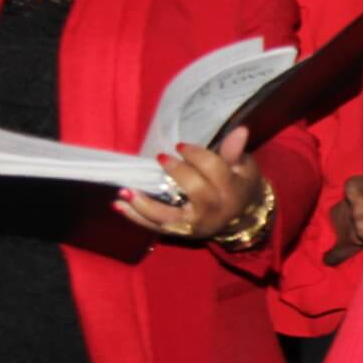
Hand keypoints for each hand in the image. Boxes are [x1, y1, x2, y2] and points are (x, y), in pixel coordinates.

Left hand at [112, 126, 263, 240]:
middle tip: (161, 157)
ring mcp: (195, 224)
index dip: (196, 155)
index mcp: (231, 190)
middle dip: (177, 173)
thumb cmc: (240, 186)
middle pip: (197, 191)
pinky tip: (119, 205)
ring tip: (125, 191)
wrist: (241, 218)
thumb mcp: (243, 167)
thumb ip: (234, 151)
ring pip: (170, 217)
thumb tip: (240, 130)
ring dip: (145, 204)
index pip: (215, 170)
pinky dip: (135, 217)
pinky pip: (155, 227)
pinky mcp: (180, 233)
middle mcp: (214, 210)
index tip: (180, 145)